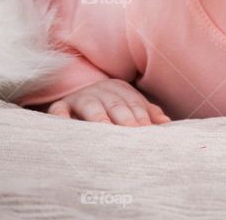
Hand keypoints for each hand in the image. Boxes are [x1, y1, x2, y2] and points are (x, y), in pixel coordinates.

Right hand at [46, 78, 171, 126]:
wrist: (74, 100)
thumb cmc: (108, 110)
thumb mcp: (128, 107)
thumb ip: (147, 114)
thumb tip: (166, 124)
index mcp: (120, 89)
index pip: (133, 103)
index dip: (142, 118)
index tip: (149, 133)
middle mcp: (100, 91)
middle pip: (115, 105)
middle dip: (125, 120)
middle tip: (133, 137)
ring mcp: (79, 98)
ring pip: (91, 106)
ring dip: (99, 118)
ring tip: (106, 131)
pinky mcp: (60, 107)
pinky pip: (59, 111)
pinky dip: (62, 118)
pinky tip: (68, 126)